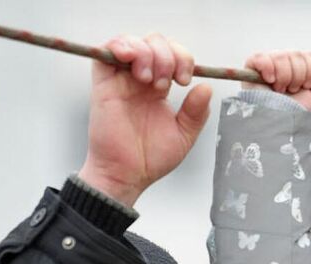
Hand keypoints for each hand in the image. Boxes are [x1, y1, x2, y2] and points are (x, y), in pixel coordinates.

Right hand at [77, 34, 212, 206]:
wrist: (127, 175)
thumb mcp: (184, 135)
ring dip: (148, 53)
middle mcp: (139, 80)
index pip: (172, 55)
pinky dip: (120, 46)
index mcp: (158, 89)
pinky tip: (133, 62)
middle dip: (168, 55)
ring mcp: (120, 80)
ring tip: (150, 80)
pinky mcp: (103, 84)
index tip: (185, 80)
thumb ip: (197, 112)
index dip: (182, 58)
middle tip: (170, 83)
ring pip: (132, 41)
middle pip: (154, 42)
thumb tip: (206, 86)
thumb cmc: (151, 158)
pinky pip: (105, 51)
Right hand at [243, 50, 310, 112]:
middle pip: (296, 55)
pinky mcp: (253, 66)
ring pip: (281, 56)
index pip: (308, 57)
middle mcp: (284, 61)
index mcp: (299, 66)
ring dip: (284, 78)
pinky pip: (262, 58)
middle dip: (297, 78)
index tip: (304, 87)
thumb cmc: (293, 112)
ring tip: (279, 90)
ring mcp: (269, 62)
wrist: (277, 125)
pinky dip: (268, 69)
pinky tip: (270, 81)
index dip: (309, 73)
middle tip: (290, 91)